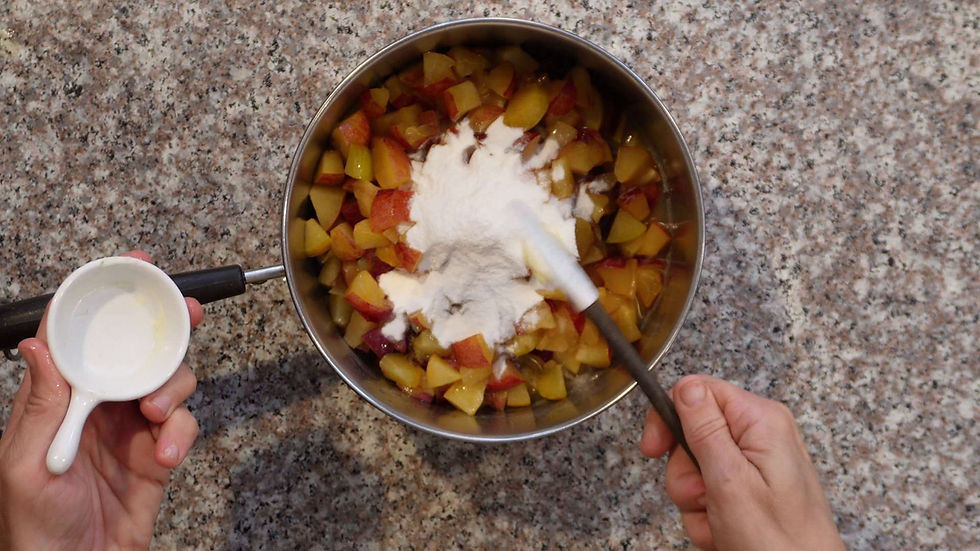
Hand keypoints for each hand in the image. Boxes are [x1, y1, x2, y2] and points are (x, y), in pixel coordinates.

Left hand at [0, 251, 202, 550]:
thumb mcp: (25, 464)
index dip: (103, 299)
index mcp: (60, 400)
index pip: (80, 337)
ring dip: (172, 389)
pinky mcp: (158, 453)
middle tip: (186, 312)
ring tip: (156, 413)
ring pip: (168, 381)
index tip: (130, 268)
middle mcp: (98, 406)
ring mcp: (130, 429)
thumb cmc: (34, 529)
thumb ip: (40, 406)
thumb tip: (37, 349)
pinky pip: (183, 426)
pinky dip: (181, 435)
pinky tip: (165, 456)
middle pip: (137, 350)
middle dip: (164, 328)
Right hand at [640, 375, 843, 550]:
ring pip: (695, 467)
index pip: (697, 390)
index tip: (654, 450)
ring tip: (718, 521)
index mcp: (760, 420)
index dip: (669, 417)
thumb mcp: (730, 480)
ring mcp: (756, 462)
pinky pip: (709, 491)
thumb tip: (686, 387)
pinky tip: (724, 530)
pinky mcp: (752, 486)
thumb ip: (705, 429)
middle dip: (686, 473)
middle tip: (703, 498)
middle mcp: (760, 434)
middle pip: (692, 433)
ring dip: (695, 501)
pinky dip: (708, 515)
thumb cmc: (778, 542)